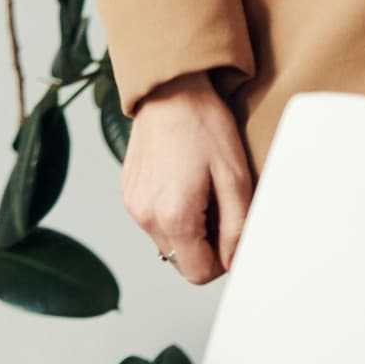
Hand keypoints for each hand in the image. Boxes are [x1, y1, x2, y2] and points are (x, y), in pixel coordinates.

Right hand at [120, 72, 254, 284]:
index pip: (198, 273)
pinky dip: (169, 211)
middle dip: (203, 244)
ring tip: (198, 190)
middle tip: (216, 205)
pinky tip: (180, 181)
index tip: (229, 231)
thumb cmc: (204, 126)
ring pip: (166, 241)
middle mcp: (145, 215)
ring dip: (186, 228)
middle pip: (180, 261)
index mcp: (173, 216)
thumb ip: (238, 228)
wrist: (169, 90)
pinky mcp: (127, 190)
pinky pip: (152, 219)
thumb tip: (234, 261)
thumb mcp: (235, 178)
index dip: (221, 260)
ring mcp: (132, 202)